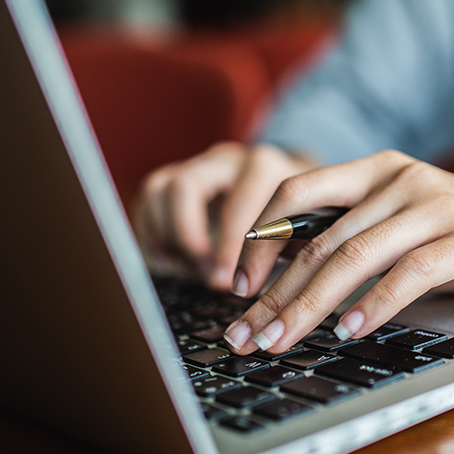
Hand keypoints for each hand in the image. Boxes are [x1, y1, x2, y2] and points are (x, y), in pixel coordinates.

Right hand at [133, 142, 315, 288]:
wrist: (294, 184)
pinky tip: (172, 260)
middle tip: (205, 274)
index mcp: (263, 166)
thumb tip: (263, 294)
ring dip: (167, 236)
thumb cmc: (301, 213)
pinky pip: (149, 199)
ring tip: (190, 269)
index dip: (227, 248)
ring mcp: (199, 165)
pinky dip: (152, 233)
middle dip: (188, 238)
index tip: (228, 283)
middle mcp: (226, 159)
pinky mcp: (179, 177)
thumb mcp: (304, 226)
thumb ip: (287, 248)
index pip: (237, 203)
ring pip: (159, 190)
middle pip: (184, 187)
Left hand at [223, 150, 453, 353]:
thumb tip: (282, 282)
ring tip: (282, 342)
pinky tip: (348, 331)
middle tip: (246, 335)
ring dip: (311, 306)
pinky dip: (373, 306)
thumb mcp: (403, 225)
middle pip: (320, 238)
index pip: (296, 191)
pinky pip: (408, 273)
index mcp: (376, 169)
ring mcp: (435, 204)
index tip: (234, 288)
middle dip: (276, 293)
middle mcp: (400, 178)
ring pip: (355, 256)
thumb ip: (354, 236)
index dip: (258, 239)